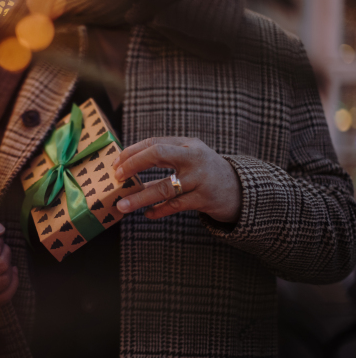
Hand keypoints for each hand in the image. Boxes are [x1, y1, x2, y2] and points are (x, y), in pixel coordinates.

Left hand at [112, 137, 241, 222]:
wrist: (241, 190)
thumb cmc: (205, 174)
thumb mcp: (188, 162)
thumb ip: (164, 163)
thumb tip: (128, 174)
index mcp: (187, 144)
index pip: (153, 142)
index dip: (131, 153)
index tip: (116, 164)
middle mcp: (193, 157)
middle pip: (157, 154)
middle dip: (133, 164)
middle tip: (117, 177)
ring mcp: (200, 178)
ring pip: (163, 187)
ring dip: (139, 198)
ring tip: (122, 206)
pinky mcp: (205, 198)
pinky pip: (175, 206)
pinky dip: (158, 211)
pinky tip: (148, 214)